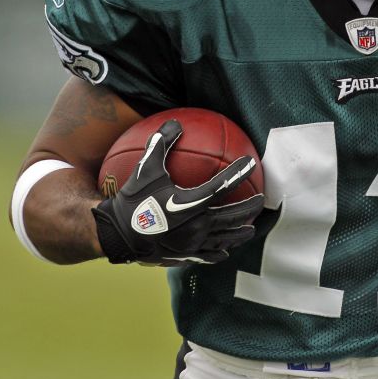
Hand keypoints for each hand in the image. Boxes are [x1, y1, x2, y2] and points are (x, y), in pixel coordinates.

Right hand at [91, 119, 263, 265]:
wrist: (116, 235)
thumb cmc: (132, 199)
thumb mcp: (145, 168)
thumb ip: (161, 144)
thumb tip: (175, 122)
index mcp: (189, 203)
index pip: (222, 185)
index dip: (239, 173)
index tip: (250, 163)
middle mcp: (196, 225)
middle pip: (231, 216)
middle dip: (249, 208)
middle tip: (261, 200)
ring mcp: (192, 244)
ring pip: (224, 238)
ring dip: (240, 232)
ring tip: (251, 228)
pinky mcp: (185, 256)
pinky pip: (209, 255)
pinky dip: (220, 251)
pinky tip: (226, 250)